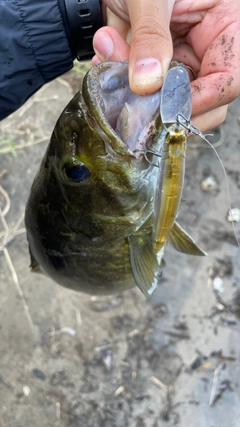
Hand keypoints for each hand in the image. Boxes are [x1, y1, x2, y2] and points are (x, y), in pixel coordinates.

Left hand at [93, 0, 239, 130]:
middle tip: (131, 89)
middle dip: (161, 101)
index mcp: (228, 24)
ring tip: (108, 49)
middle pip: (203, 102)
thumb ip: (151, 34)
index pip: (229, 79)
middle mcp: (209, 47)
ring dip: (133, 87)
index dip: (202, 101)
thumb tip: (146, 83)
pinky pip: (144, 86)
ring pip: (168, 99)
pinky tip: (106, 51)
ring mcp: (183, 57)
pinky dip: (122, 76)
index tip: (165, 109)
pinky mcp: (158, 62)